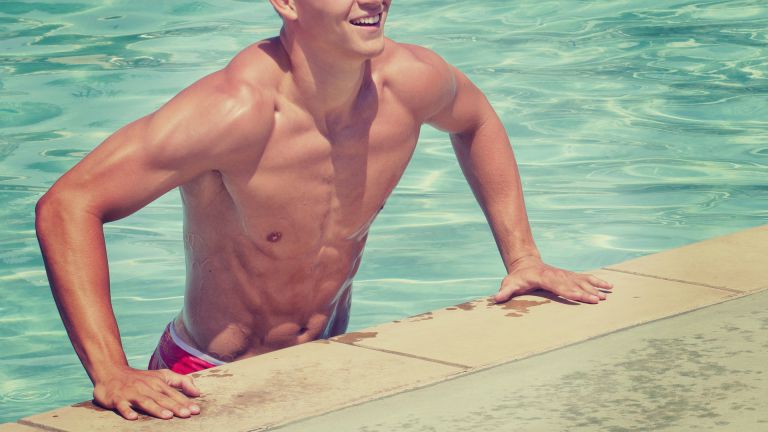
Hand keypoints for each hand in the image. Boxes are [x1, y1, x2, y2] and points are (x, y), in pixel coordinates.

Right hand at [93, 366, 200, 419]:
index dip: (185, 401)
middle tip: (186, 414)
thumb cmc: (142, 378)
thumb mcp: (163, 375)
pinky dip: (127, 411)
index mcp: (158, 382)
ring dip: (156, 409)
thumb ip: (181, 381)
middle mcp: (146, 387)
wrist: (112, 372)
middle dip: (175, 406)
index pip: (174, 393)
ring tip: (168, 416)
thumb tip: (198, 392)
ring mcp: (132, 393)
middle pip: (162, 398)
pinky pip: (122, 406)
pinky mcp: (117, 398)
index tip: (196, 410)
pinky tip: (133, 417)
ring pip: (146, 402)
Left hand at [494, 256, 612, 303]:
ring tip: (608, 293)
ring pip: (582, 280)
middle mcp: (558, 275)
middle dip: (586, 292)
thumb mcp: (509, 283)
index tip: (581, 297)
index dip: (571, 292)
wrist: (525, 263)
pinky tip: (609, 286)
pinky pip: (585, 278)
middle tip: (599, 299)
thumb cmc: (518, 277)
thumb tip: (496, 299)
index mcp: (545, 278)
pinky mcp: (569, 275)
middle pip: (574, 284)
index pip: (560, 286)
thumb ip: (505, 291)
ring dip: (595, 287)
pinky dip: (597, 281)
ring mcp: (565, 274)